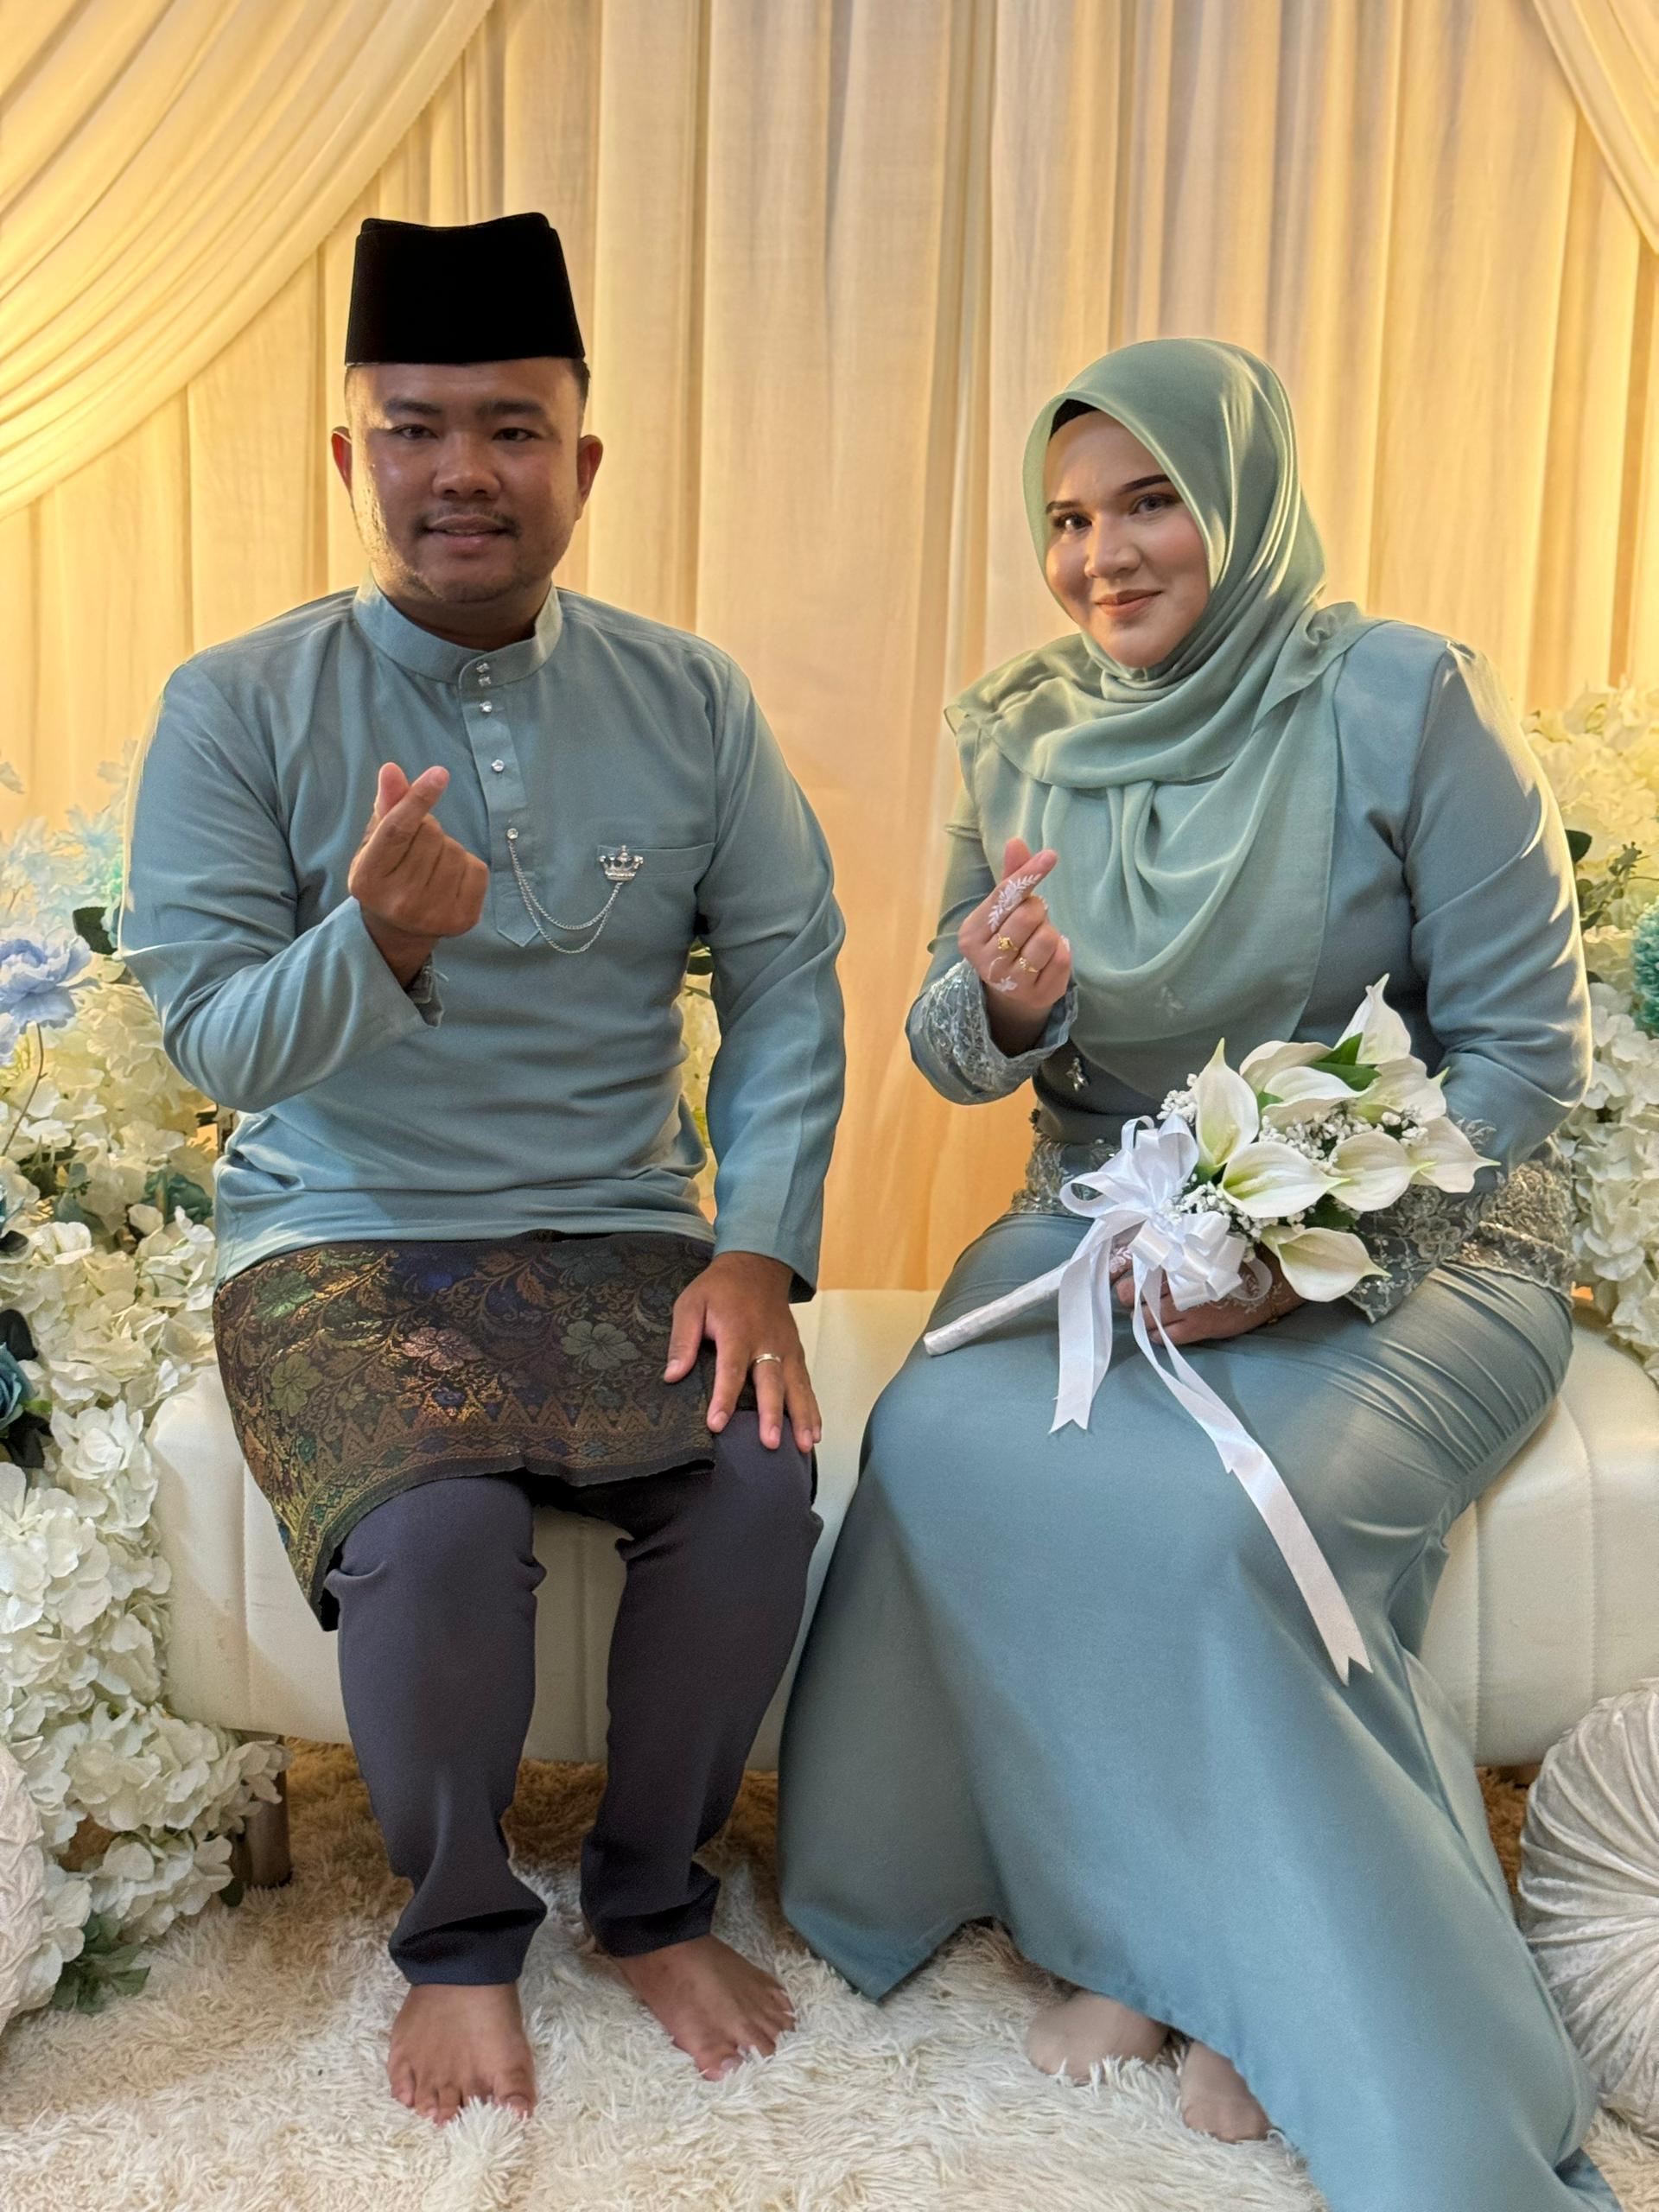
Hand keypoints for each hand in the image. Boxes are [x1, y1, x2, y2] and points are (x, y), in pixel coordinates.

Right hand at [348, 763, 488, 984]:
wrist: (399, 929)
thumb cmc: (386, 873)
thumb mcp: (376, 841)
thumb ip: (387, 806)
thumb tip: (391, 770)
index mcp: (368, 878)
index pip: (396, 830)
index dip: (418, 799)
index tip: (439, 774)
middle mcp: (399, 901)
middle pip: (430, 834)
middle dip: (428, 829)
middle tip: (417, 848)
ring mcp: (432, 914)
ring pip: (456, 850)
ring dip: (447, 848)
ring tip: (431, 866)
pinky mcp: (462, 920)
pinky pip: (477, 869)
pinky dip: (467, 865)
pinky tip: (449, 878)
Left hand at [662, 1251, 821, 1453]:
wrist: (757, 1265)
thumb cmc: (720, 1289)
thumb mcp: (690, 1304)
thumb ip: (683, 1340)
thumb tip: (673, 1375)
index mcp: (737, 1331)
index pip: (731, 1369)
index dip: (724, 1397)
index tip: (717, 1423)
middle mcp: (766, 1342)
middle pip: (771, 1382)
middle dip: (772, 1414)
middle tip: (770, 1443)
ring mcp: (786, 1348)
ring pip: (797, 1386)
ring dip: (802, 1417)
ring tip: (804, 1445)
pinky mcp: (796, 1352)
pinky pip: (806, 1383)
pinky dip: (812, 1408)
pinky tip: (814, 1433)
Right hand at [959, 838, 1071, 1053]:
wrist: (1009, 990)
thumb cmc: (1006, 937)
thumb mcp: (1002, 909)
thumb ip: (1011, 877)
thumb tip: (1015, 841)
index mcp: (971, 935)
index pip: (1003, 896)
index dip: (1028, 874)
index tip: (1050, 856)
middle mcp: (986, 962)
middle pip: (1027, 916)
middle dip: (1038, 910)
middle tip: (1033, 918)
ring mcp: (1011, 982)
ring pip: (1047, 938)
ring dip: (1050, 931)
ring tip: (1038, 939)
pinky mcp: (1036, 996)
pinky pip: (1062, 959)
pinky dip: (1062, 950)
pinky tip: (1048, 955)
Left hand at [1113, 1253, 1305, 1345]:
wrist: (1266, 1279)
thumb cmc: (1231, 1256)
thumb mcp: (1196, 1242)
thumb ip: (1167, 1246)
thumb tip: (1137, 1251)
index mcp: (1170, 1255)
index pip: (1127, 1268)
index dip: (1123, 1276)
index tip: (1126, 1279)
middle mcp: (1171, 1281)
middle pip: (1127, 1295)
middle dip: (1130, 1297)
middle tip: (1141, 1297)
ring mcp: (1182, 1306)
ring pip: (1143, 1319)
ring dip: (1145, 1317)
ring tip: (1156, 1313)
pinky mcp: (1196, 1327)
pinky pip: (1163, 1337)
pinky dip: (1158, 1334)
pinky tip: (1166, 1327)